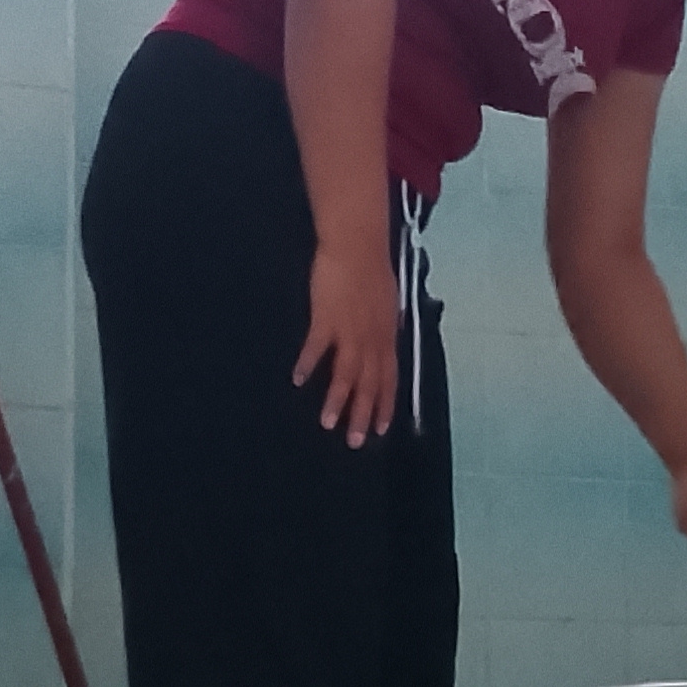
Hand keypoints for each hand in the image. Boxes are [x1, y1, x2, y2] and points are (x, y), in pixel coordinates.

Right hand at [294, 241, 402, 446]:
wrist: (358, 245)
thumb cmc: (370, 270)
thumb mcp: (386, 302)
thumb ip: (382, 326)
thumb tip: (385, 339)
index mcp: (385, 335)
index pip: (388, 378)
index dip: (384, 405)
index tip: (380, 429)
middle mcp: (371, 338)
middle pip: (369, 384)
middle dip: (362, 414)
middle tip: (355, 441)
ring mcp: (349, 330)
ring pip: (346, 373)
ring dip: (337, 400)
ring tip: (328, 423)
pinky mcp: (327, 318)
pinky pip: (317, 347)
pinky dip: (308, 364)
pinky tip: (298, 379)